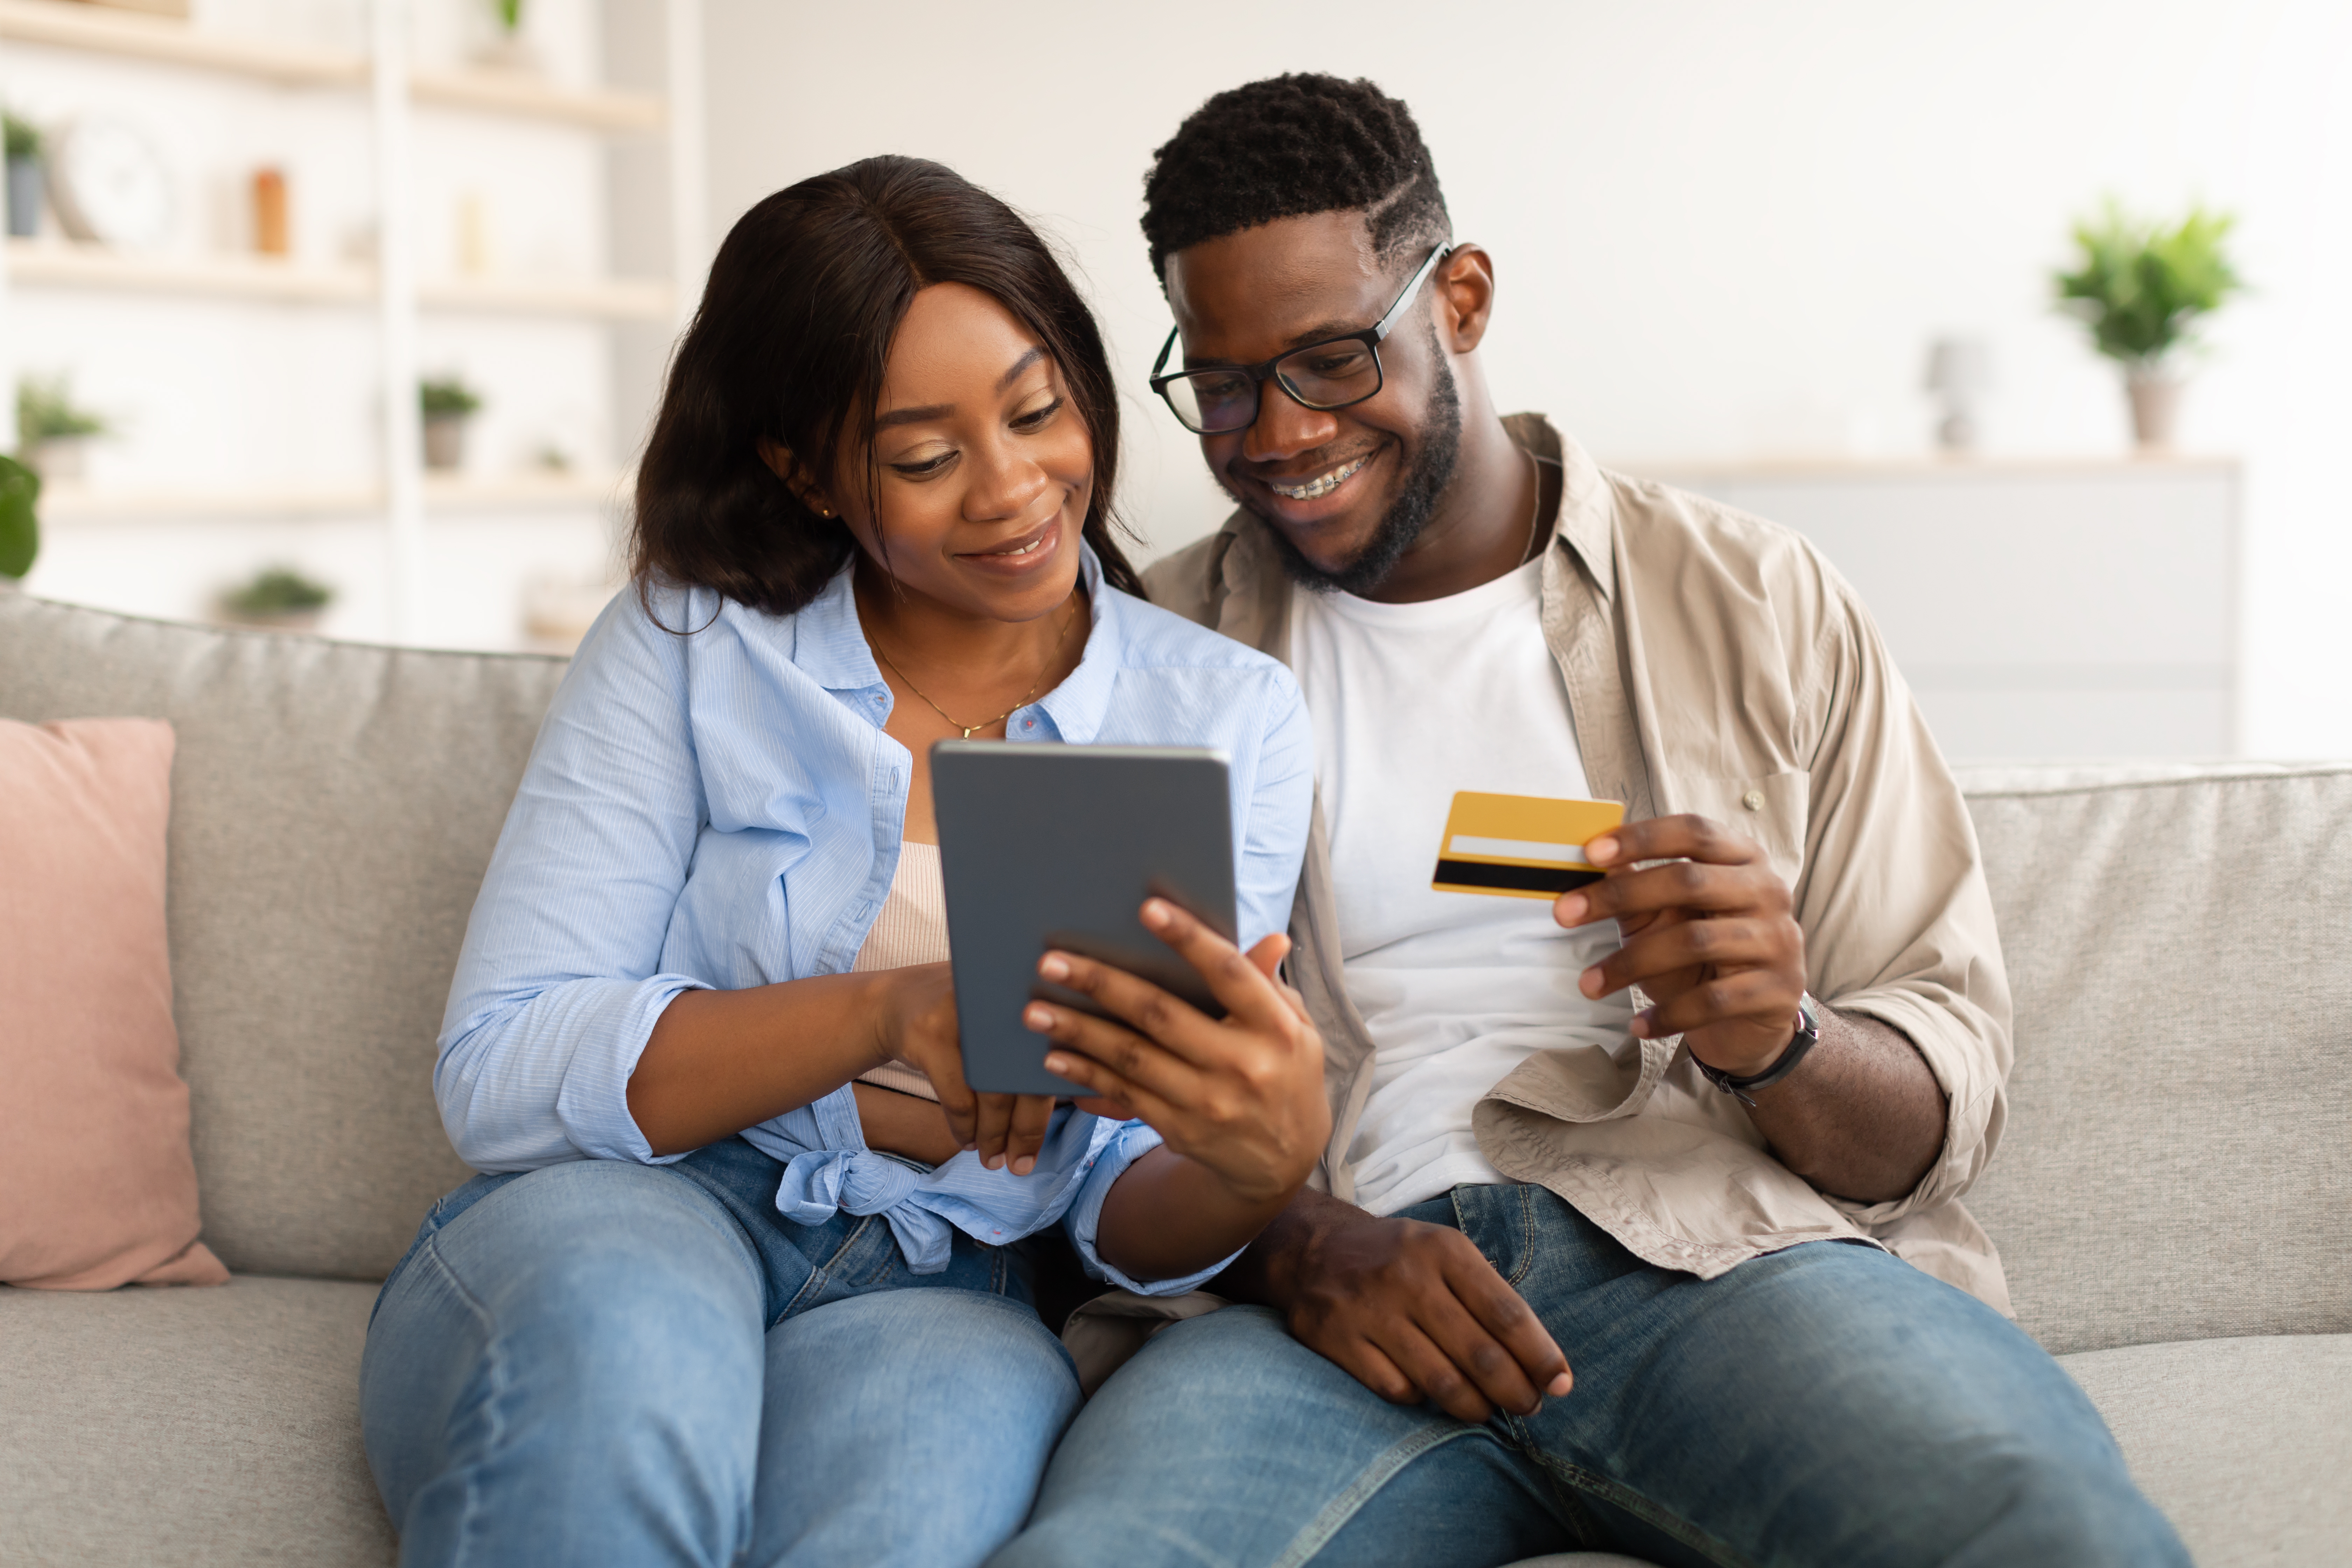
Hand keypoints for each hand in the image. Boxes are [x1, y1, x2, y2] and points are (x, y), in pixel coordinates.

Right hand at [871, 963, 1057, 1174]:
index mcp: (1035, 994)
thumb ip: (1044, 1039)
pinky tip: (967, 1142)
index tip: (1048, 1141)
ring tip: (992, 1160)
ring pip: (990, 1093)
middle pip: (1024, 1079)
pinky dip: (963, 1126)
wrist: (896, 1000)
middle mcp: (1005, 1000)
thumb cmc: (969, 1018)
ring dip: (992, 1135)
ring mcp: (966, 1016)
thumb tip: (1093, 1086)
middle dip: (1023, 1131)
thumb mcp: (1009, 1015)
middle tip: (1020, 1166)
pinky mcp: (933, 1033)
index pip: (1057, 1058)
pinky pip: (957, 1096)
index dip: (1052, 1108)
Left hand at [1020, 899, 1328, 1207]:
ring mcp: (1208, 1101)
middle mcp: (1242, 1065)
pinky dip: (1087, 1074)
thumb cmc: (1285, 1073)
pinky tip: (1054, 1056)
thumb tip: (1271, 939)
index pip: (1229, 973)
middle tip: (1051, 962)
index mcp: (1275, 1028)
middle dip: (1101, 985)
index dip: (1189, 939)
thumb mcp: (1295, 1029)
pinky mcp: (1181, 1128)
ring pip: (1131, 1057)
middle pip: (1161, 1014)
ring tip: (1034, 1010)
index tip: (1147, 909)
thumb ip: (1269, 986)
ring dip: (1078, 1031)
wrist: (1284, 1161)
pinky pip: (1125, 1094)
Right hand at [1252, 1193, 1571, 1422]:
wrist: (1313, 1248)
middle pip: (1480, 1355)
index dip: (1540, 1356)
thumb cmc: (1398, 1258)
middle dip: (1516, 1392)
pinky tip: (1429, 1394)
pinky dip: (1421, 1400)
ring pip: (1442, 1382)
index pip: (1507, 1313)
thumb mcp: (1445, 1253)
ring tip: (1488, 1410)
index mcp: (1444, 1251)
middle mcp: (1407, 1277)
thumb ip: (1490, 1298)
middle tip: (1529, 1407)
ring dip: (1476, 1407)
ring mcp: (1369, 1309)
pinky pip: (1397, 1390)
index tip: (1561, 1384)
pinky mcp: (1337, 1338)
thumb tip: (1543, 1364)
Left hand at [1555, 814, 1806, 1077]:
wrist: (1751, 1020)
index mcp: (1742, 859)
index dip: (1641, 838)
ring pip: (1694, 942)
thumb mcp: (1667, 917)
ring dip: (1630, 964)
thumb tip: (1590, 856)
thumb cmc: (1702, 957)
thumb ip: (1635, 886)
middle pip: (1689, 881)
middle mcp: (1768, 891)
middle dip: (1620, 896)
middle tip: (1563, 914)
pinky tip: (1638, 1026)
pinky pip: (1713, 1000)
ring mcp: (1778, 940)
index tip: (1590, 852)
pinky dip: (1669, 1014)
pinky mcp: (1778, 990)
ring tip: (1588, 984)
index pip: (1693, 833)